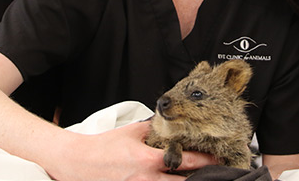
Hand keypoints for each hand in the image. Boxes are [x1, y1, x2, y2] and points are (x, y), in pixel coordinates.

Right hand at [47, 121, 216, 180]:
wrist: (79, 162)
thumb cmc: (104, 147)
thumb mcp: (132, 132)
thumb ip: (153, 130)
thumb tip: (170, 124)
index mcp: (149, 159)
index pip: (186, 161)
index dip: (206, 160)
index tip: (218, 157)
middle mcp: (147, 178)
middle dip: (202, 178)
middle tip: (217, 172)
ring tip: (200, 179)